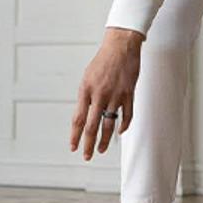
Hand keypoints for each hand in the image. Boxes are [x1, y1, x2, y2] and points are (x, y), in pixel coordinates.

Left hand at [70, 27, 143, 160]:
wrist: (121, 46)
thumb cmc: (103, 61)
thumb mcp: (87, 77)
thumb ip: (85, 97)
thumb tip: (83, 116)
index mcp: (86, 90)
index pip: (78, 118)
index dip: (74, 135)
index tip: (73, 147)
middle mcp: (100, 94)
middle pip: (92, 126)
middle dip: (88, 144)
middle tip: (86, 156)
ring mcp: (115, 95)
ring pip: (109, 124)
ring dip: (105, 140)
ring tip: (101, 150)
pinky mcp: (129, 94)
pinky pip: (126, 116)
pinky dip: (123, 126)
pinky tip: (120, 132)